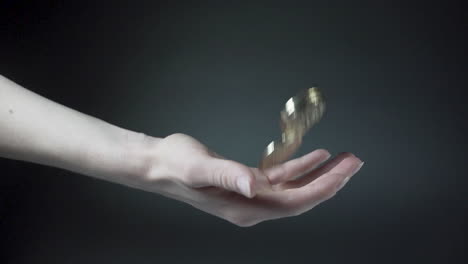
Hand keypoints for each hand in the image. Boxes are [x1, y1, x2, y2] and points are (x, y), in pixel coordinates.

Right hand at [135, 133, 363, 226]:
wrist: (159, 164)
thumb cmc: (175, 165)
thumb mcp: (198, 168)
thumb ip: (227, 175)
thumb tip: (253, 185)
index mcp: (244, 207)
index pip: (294, 202)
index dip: (322, 188)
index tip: (345, 172)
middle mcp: (251, 206)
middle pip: (301, 197)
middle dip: (330, 181)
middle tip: (355, 162)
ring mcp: (251, 196)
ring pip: (295, 189)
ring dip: (320, 174)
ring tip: (344, 159)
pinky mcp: (248, 184)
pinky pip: (281, 179)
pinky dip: (300, 168)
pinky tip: (315, 157)